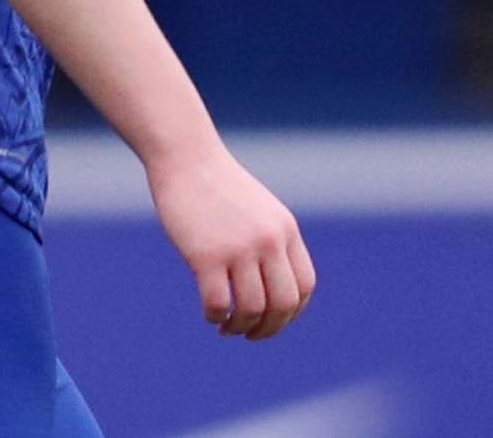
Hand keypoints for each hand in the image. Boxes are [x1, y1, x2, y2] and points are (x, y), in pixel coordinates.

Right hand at [147, 144, 315, 339]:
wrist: (187, 158)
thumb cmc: (219, 186)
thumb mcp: (258, 210)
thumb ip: (272, 241)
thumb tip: (274, 288)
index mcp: (285, 229)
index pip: (305, 286)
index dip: (292, 313)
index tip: (272, 319)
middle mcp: (268, 240)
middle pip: (283, 304)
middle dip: (269, 328)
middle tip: (249, 333)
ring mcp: (238, 248)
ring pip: (252, 309)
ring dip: (240, 328)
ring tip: (227, 327)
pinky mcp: (206, 255)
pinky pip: (218, 304)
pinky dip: (216, 317)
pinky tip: (210, 314)